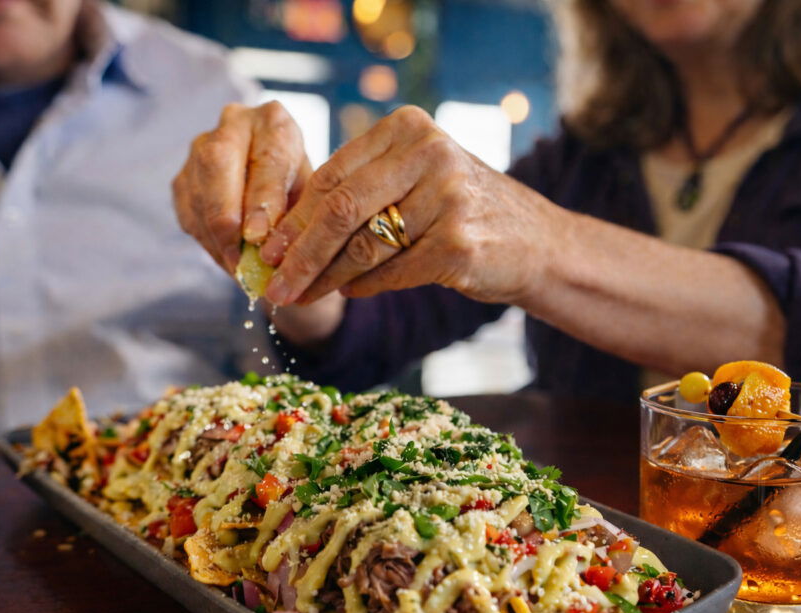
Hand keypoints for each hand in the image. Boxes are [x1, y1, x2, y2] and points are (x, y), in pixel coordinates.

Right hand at [172, 101, 311, 272]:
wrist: (283, 185)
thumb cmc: (306, 193)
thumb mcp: (314, 201)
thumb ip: (298, 219)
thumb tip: (276, 256)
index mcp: (275, 122)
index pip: (266, 158)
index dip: (260, 200)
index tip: (258, 236)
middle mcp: (235, 124)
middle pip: (217, 162)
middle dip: (226, 214)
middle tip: (238, 257)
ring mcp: (202, 146)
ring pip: (197, 189)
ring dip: (214, 235)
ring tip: (237, 268)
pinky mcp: (184, 175)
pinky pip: (188, 211)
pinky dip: (207, 241)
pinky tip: (226, 260)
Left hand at [258, 106, 561, 306]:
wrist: (536, 244)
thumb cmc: (462, 212)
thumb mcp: (415, 180)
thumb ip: (362, 191)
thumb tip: (284, 237)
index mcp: (409, 128)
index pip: (332, 175)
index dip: (293, 218)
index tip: (264, 249)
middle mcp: (430, 152)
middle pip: (341, 210)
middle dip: (299, 253)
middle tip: (273, 284)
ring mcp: (449, 197)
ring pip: (364, 246)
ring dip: (326, 278)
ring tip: (301, 296)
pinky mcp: (459, 242)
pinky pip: (392, 272)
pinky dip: (364, 287)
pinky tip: (349, 293)